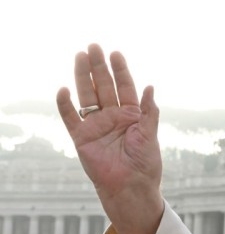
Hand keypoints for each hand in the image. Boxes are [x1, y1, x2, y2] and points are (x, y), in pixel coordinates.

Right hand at [56, 44, 163, 233]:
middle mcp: (113, 117)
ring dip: (83, 77)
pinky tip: (64, 89)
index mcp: (132, 115)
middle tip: (93, 46)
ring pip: (88, 96)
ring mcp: (96, 126)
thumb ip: (148, 111)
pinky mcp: (82, 138)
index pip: (125, 87)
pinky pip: (71, 118)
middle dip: (99, 67)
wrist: (131, 187)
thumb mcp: (150, 134)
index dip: (121, 71)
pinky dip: (66, 104)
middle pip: (104, 86)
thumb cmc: (145, 164)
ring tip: (79, 56)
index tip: (116, 53)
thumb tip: (150, 87)